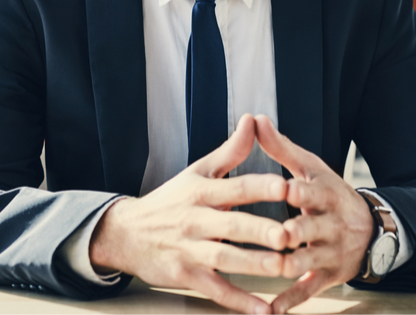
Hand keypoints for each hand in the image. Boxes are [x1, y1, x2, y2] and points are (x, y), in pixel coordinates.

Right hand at [90, 114, 288, 313]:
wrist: (125, 234)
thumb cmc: (170, 201)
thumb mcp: (197, 172)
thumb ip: (230, 151)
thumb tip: (253, 120)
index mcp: (202, 192)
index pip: (235, 187)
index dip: (260, 186)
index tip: (286, 185)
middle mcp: (196, 220)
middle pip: (232, 226)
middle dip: (261, 231)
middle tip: (289, 234)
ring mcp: (189, 251)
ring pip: (226, 259)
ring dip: (254, 266)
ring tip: (283, 268)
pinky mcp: (185, 277)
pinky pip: (216, 290)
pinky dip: (240, 302)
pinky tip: (264, 310)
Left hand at [254, 115, 373, 313]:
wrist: (371, 230)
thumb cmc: (329, 194)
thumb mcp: (312, 169)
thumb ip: (282, 148)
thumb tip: (256, 118)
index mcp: (326, 195)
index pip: (312, 192)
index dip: (299, 191)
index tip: (284, 189)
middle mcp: (331, 225)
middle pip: (313, 229)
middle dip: (298, 231)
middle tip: (281, 233)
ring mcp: (331, 253)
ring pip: (309, 261)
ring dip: (292, 266)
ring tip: (273, 269)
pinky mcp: (329, 277)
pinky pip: (309, 291)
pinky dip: (291, 301)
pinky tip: (271, 310)